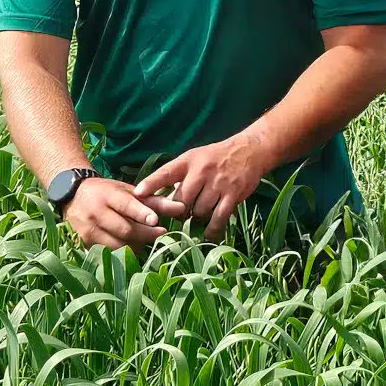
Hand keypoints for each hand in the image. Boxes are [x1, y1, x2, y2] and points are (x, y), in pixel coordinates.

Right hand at [63, 176, 185, 252]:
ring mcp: (89, 231)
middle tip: (161, 233)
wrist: (73, 196)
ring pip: (117, 245)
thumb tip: (181, 207)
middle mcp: (96, 213)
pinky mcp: (84, 244)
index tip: (156, 220)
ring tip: (148, 242)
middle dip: (146, 234)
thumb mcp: (128, 191)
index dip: (141, 213)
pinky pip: (108, 253)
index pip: (126, 205)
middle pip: (125, 229)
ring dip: (136, 246)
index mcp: (108, 196)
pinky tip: (132, 249)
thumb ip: (154, 200)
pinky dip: (123, 253)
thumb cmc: (107, 192)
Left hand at [133, 134, 269, 239]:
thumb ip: (177, 175)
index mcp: (189, 161)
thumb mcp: (194, 157)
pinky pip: (218, 217)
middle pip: (182, 200)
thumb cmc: (215, 157)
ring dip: (197, 218)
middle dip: (178, 212)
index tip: (137, 194)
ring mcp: (218, 183)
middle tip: (180, 216)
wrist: (248, 151)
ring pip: (199, 211)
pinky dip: (212, 229)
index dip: (151, 183)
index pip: (166, 172)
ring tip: (198, 217)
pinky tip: (208, 234)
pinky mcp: (232, 195)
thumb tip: (155, 196)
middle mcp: (202, 171)